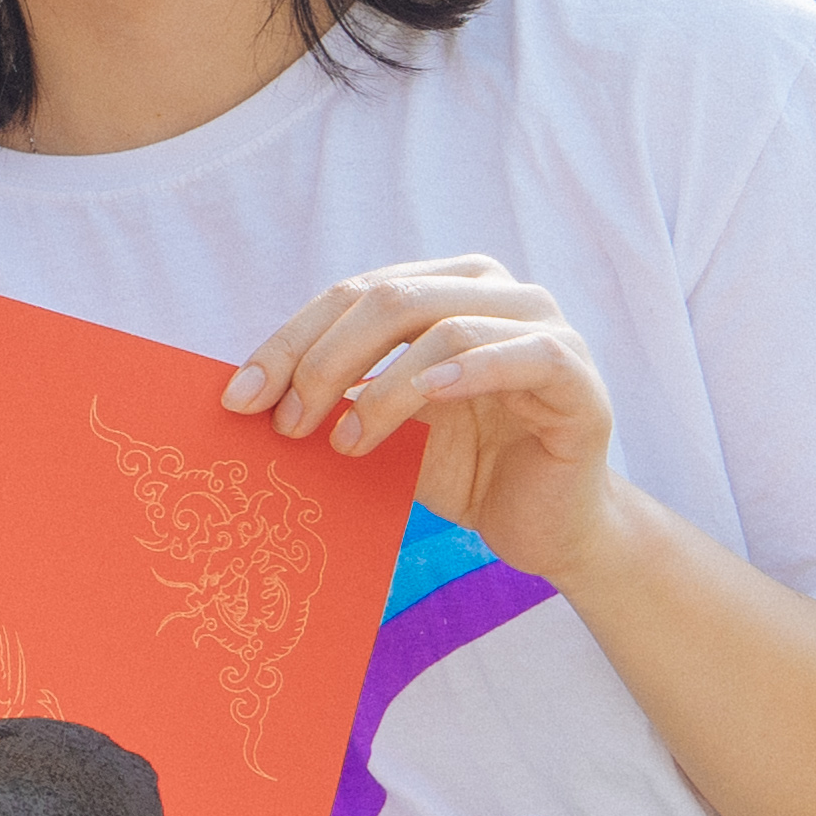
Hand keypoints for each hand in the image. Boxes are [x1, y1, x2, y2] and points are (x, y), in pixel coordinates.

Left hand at [225, 256, 625, 581]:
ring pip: (444, 327)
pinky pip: (521, 357)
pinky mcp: (577, 374)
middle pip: (389, 299)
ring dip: (382, 386)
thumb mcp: (387, 425)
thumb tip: (248, 393)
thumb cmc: (464, 468)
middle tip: (285, 422)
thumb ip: (337, 395)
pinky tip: (426, 400)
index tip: (237, 396)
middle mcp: (498, 292)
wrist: (545, 527)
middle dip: (323, 360)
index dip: (289, 341)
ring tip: (346, 442)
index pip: (353, 295)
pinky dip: (464, 374)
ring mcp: (544, 327)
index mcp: (447, 287)